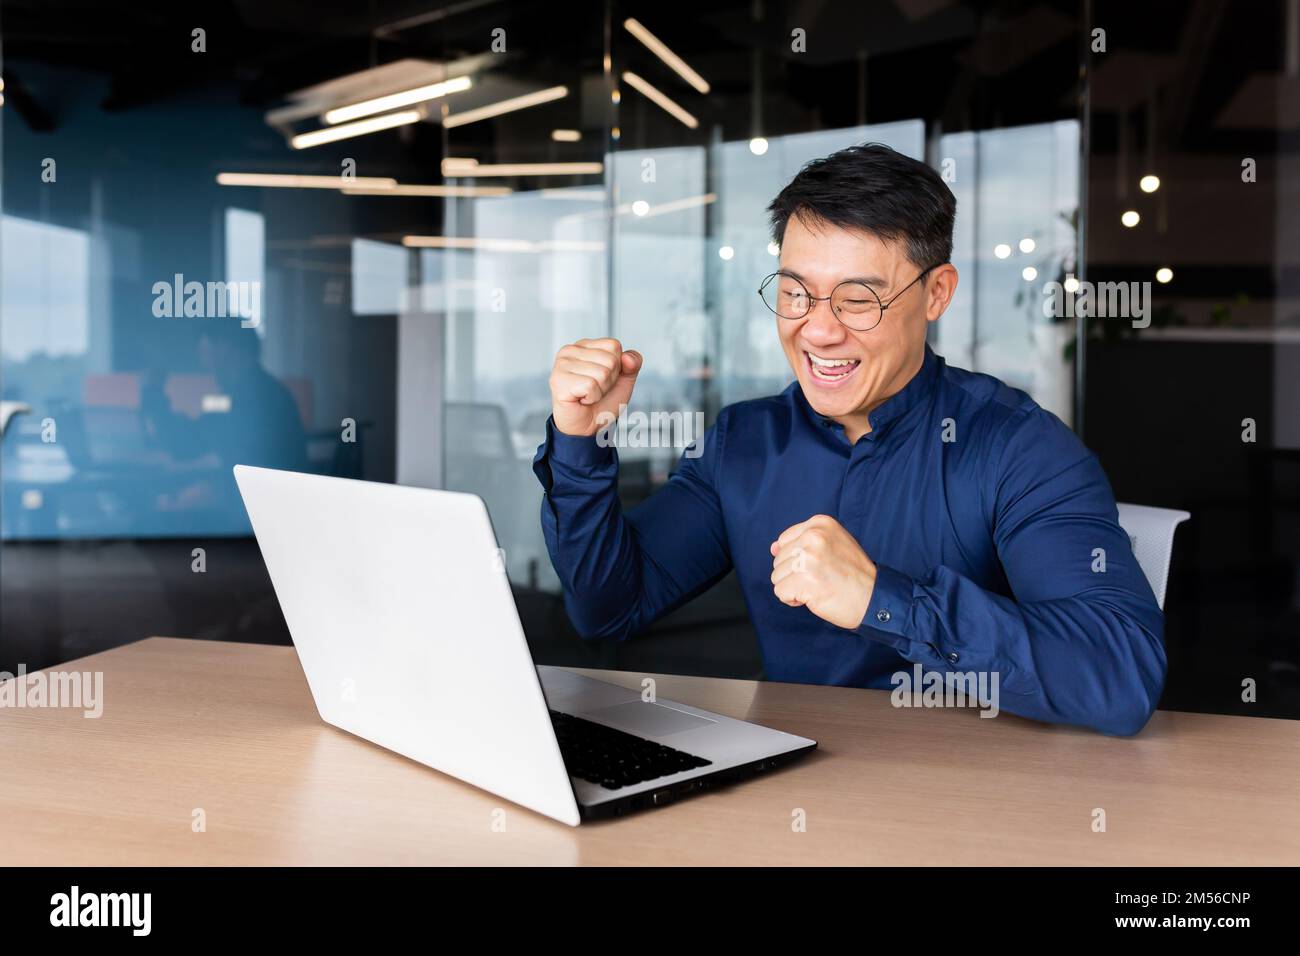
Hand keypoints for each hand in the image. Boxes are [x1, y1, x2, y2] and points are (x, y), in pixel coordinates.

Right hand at [548, 338, 642, 436]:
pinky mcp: (558, 380)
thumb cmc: (602, 402)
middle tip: (595, 390)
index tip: (603, 379)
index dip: (617, 367)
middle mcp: (569, 351)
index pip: (614, 345)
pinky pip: (591, 385)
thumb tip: (627, 357)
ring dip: (600, 390)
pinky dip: (592, 397)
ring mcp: (561, 365)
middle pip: (610, 360)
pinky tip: (581, 399)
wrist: (588, 427)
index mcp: (584, 345)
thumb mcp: (624, 379)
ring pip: (602, 372)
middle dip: (609, 380)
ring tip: (587, 395)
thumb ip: (632, 362)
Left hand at [770, 515, 876, 629]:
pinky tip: (814, 597)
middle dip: (795, 575)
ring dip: (794, 587)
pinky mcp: (805, 580)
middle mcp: (813, 536)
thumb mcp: (832, 545)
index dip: (797, 560)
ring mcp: (809, 558)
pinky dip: (793, 600)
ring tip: (819, 587)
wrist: (875, 598)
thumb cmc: (853, 574)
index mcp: (820, 523)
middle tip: (822, 578)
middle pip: (778, 559)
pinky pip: (780, 592)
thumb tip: (773, 547)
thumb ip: (802, 543)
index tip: (820, 565)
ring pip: (777, 576)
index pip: (784, 541)